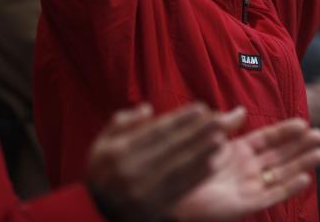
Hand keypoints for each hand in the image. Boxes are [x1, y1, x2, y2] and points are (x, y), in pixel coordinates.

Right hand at [86, 103, 242, 221]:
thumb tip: (147, 108)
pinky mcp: (152, 210)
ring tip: (222, 138)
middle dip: (199, 131)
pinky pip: (179, 189)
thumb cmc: (104, 174)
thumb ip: (120, 123)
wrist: (97, 218)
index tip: (202, 108)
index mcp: (115, 153)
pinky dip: (197, 176)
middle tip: (220, 118)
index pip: (156, 132)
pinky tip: (213, 164)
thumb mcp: (100, 147)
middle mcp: (127, 173)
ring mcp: (140, 193)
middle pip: (171, 147)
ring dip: (203, 152)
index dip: (181, 119)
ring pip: (178, 167)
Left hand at [171, 118, 319, 220]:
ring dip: (301, 165)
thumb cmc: (183, 165)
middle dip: (300, 147)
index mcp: (238, 152)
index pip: (268, 139)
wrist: (166, 194)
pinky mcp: (244, 206)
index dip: (286, 131)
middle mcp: (246, 169)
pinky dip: (288, 189)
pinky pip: (271, 196)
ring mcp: (247, 187)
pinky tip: (304, 179)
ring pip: (281, 175)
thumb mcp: (206, 140)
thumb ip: (225, 126)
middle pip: (280, 156)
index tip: (303, 123)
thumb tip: (242, 109)